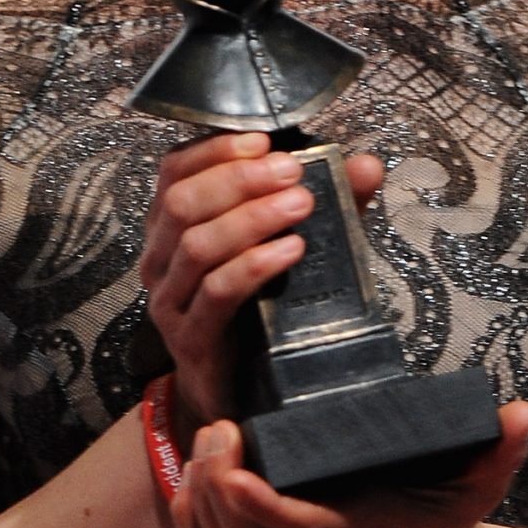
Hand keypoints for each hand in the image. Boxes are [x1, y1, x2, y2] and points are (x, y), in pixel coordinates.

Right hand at [140, 133, 383, 427]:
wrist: (239, 386)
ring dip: (251, 218)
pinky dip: (253, 265)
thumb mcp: (293, 241)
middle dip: (239, 180)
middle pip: (182, 202)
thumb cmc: (260, 305)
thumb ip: (329, 202)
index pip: (175, 170)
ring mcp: (169, 299)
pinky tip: (289, 252)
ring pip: (196, 244)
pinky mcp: (189, 338)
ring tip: (300, 206)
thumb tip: (367, 165)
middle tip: (292, 174)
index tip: (264, 141)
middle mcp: (160, 257)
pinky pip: (215, 293)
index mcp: (172, 224)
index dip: (215, 150)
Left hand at [171, 400, 527, 527]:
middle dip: (214, 480)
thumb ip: (500, 450)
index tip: (233, 444)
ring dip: (198, 494)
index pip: (287, 520)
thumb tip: (518, 412)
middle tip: (221, 425)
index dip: (251, 493)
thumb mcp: (480, 486)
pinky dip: (191, 513)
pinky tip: (196, 470)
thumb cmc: (446, 521)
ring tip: (209, 438)